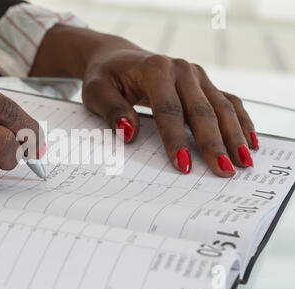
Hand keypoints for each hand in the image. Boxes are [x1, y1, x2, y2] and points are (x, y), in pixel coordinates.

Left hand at [32, 26, 258, 176]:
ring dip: (234, 135)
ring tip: (243, 162)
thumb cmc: (105, 78)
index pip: (168, 110)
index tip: (183, 165)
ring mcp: (196, 75)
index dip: (176, 139)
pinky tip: (250, 141)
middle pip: (201, 110)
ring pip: (221, 106)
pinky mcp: (203, 83)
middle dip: (213, 143)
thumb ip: (113, 111)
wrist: (117, 59)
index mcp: (155, 69)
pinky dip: (241, 121)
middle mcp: (180, 69)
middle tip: (223, 171)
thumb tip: (129, 134)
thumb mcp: (97, 92)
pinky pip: (228, 101)